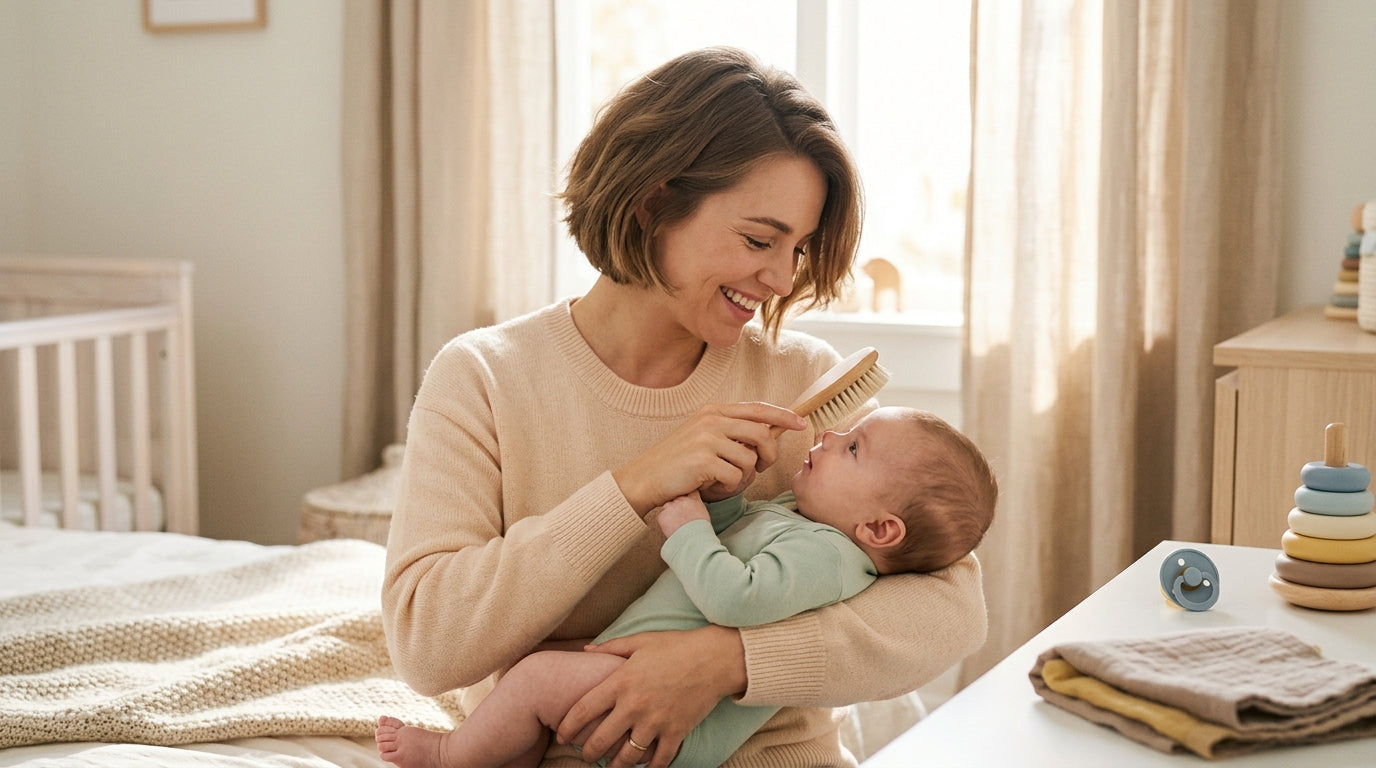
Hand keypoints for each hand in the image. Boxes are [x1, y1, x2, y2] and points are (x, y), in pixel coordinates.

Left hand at [556, 626, 745, 767]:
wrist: (716, 658)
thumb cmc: (677, 646)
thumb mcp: (641, 641)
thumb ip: (611, 648)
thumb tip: (586, 650)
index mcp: (621, 682)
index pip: (583, 710)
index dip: (567, 727)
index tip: (561, 736)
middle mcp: (635, 705)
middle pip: (600, 740)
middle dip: (588, 752)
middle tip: (585, 754)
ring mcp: (656, 722)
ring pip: (627, 757)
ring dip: (614, 766)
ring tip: (610, 766)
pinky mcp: (676, 732)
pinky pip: (659, 760)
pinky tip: (642, 767)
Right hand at [613, 403, 804, 516]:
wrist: (643, 479)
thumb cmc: (676, 463)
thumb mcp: (704, 438)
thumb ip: (732, 432)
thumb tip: (769, 433)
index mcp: (713, 411)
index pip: (758, 409)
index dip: (783, 415)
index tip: (801, 423)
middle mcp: (712, 421)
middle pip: (762, 435)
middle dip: (768, 456)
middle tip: (760, 468)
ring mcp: (707, 439)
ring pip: (750, 460)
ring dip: (742, 477)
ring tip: (722, 480)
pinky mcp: (704, 461)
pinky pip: (735, 477)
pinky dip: (728, 488)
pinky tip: (711, 487)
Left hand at [655, 492, 709, 537]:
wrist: (693, 540)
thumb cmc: (700, 531)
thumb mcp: (703, 514)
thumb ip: (696, 506)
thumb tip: (692, 508)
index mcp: (693, 499)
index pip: (689, 491)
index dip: (686, 495)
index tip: (686, 500)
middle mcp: (681, 500)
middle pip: (676, 499)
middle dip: (676, 506)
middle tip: (680, 517)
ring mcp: (670, 507)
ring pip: (667, 508)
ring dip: (669, 514)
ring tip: (676, 525)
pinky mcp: (662, 516)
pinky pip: (661, 517)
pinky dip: (664, 522)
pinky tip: (671, 529)